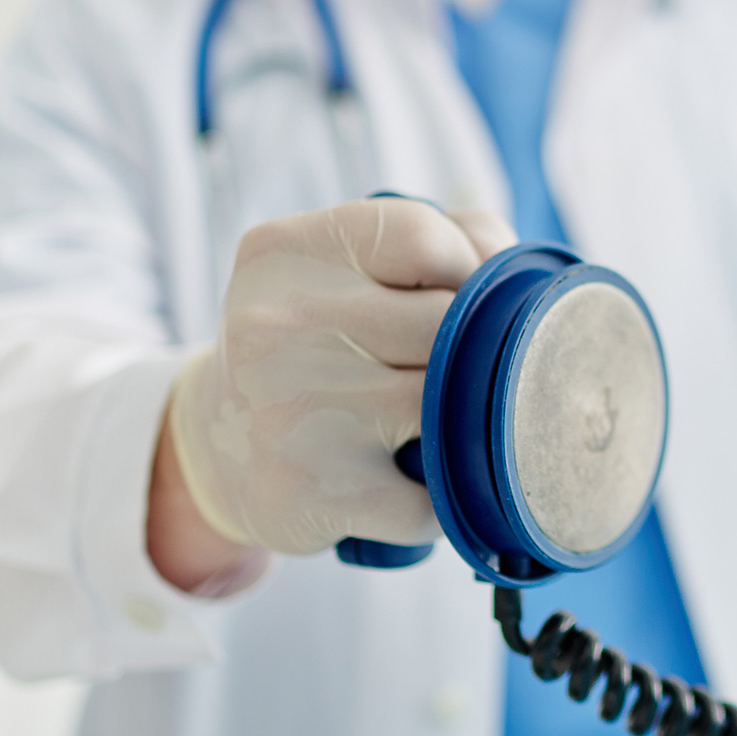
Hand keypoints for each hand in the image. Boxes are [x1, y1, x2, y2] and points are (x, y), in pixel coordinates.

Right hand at [158, 199, 515, 568]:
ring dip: (460, 423)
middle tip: (444, 370)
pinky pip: (433, 497)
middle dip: (466, 351)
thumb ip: (450, 238)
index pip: (425, 237)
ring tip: (434, 422)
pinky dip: (440, 498)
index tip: (453, 297)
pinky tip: (409, 481)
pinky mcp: (314, 493)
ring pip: (447, 407)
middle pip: (446, 324)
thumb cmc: (316, 345)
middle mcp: (274, 325)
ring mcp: (293, 411)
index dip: (465, 269)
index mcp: (283, 253)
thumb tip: (518, 268)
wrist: (218, 449)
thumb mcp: (346, 269)